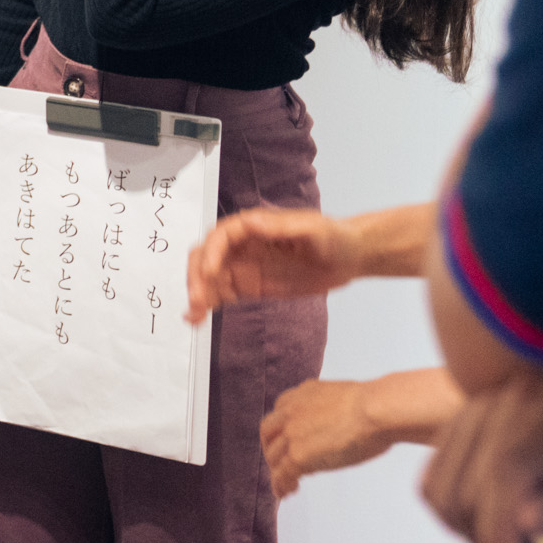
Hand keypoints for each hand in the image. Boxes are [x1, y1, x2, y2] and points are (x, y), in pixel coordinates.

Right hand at [186, 207, 362, 320]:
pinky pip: (222, 294)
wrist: (349, 257)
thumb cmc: (334, 237)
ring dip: (198, 293)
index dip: (211, 253)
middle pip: (207, 255)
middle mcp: (243, 245)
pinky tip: (198, 319)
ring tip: (193, 317)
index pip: (222, 236)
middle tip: (198, 301)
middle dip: (198, 276)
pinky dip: (207, 304)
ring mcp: (245, 266)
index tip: (209, 273)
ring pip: (210, 277)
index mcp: (254, 226)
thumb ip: (282, 227)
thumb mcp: (313, 230)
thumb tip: (250, 222)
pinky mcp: (250, 286)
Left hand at [262, 380, 395, 496]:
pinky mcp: (298, 455)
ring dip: (276, 471)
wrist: (376, 410)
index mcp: (304, 392)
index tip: (288, 441)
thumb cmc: (375, 406)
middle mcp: (291, 410)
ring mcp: (292, 433)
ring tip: (286, 485)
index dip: (281, 429)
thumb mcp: (344, 398)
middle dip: (272, 449)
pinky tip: (286, 492)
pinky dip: (281, 485)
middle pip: (269, 433)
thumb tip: (339, 425)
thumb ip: (331, 410)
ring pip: (273, 456)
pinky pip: (282, 474)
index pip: (281, 411)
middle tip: (281, 464)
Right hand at [421, 375, 542, 542]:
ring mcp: (478, 405)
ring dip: (473, 535)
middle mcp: (513, 397)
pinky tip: (494, 529)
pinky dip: (454, 519)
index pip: (509, 466)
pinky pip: (432, 483)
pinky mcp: (456, 423)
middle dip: (494, 542)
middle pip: (470, 483)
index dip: (499, 524)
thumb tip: (525, 519)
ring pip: (443, 488)